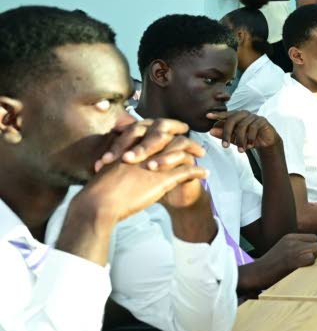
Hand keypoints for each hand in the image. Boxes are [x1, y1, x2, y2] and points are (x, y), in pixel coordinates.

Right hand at [76, 124, 207, 224]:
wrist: (98, 203)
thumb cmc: (99, 189)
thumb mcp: (109, 166)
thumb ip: (120, 158)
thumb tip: (122, 159)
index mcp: (132, 144)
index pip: (154, 128)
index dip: (168, 127)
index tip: (177, 129)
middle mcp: (145, 150)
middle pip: (171, 136)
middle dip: (185, 136)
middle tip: (195, 142)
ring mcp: (155, 163)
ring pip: (182, 151)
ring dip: (195, 150)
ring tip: (203, 154)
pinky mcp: (163, 179)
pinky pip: (187, 171)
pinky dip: (198, 171)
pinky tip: (205, 174)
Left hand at [208, 110, 278, 150]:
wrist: (266, 142)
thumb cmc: (249, 138)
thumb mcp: (235, 138)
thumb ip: (224, 134)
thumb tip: (211, 131)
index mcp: (237, 116)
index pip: (226, 114)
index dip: (217, 114)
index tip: (207, 116)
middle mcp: (245, 114)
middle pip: (232, 120)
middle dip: (227, 134)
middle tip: (225, 146)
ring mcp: (254, 116)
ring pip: (242, 126)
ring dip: (240, 140)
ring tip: (240, 151)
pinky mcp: (262, 121)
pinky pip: (253, 128)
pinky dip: (250, 139)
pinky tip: (249, 146)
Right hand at [261, 233, 316, 272]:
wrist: (256, 273)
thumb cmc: (271, 265)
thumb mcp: (284, 249)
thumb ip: (298, 247)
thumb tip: (316, 250)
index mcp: (290, 237)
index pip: (313, 237)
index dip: (312, 248)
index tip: (306, 256)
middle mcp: (292, 240)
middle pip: (316, 244)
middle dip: (314, 254)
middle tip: (304, 263)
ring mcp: (292, 249)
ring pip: (315, 250)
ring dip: (312, 260)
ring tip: (300, 266)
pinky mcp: (292, 259)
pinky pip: (311, 259)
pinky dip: (308, 265)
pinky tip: (298, 269)